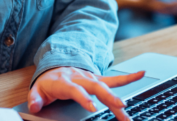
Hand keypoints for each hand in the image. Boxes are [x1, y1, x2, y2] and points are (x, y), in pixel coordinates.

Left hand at [27, 67, 144, 120]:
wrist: (55, 68)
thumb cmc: (48, 83)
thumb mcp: (37, 90)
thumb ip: (35, 99)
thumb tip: (35, 106)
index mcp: (65, 82)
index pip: (76, 90)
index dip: (84, 98)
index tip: (93, 108)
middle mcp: (81, 78)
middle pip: (97, 87)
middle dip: (109, 97)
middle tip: (120, 108)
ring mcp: (91, 78)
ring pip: (107, 86)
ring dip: (119, 96)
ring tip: (128, 107)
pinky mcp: (98, 79)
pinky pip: (114, 79)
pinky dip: (128, 76)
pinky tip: (141, 74)